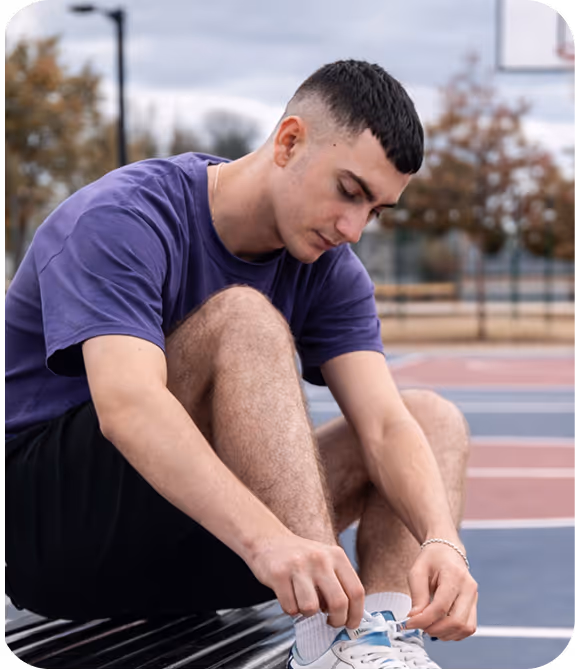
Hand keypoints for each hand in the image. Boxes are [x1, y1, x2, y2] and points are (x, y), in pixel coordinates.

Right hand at [248, 532, 364, 628]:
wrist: (269, 539)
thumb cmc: (300, 555)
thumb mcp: (326, 560)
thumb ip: (339, 582)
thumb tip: (349, 614)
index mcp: (336, 556)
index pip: (356, 591)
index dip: (356, 614)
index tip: (351, 624)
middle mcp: (320, 559)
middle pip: (339, 603)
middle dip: (336, 620)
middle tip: (330, 622)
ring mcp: (299, 566)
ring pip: (311, 608)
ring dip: (307, 613)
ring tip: (304, 601)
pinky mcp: (279, 574)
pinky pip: (290, 607)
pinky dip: (290, 608)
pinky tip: (289, 596)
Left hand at [405, 541, 477, 640]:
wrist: (446, 551)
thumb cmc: (432, 559)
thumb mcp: (418, 571)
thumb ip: (417, 595)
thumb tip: (415, 618)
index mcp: (454, 575)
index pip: (441, 606)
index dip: (424, 619)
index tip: (410, 623)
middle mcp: (468, 587)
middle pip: (456, 620)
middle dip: (435, 629)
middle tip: (420, 627)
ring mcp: (474, 597)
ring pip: (465, 628)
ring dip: (445, 633)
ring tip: (429, 626)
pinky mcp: (474, 605)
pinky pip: (468, 627)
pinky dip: (454, 633)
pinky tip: (440, 626)